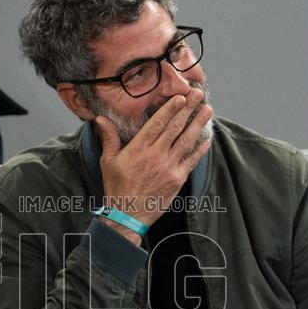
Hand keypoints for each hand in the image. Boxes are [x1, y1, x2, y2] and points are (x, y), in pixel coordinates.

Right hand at [96, 88, 212, 239]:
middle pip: (175, 127)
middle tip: (198, 94)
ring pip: (187, 140)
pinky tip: (207, 139)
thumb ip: (108, 137)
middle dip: (188, 109)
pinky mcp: (177, 179)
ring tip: (207, 110)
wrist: (127, 214)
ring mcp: (169, 167)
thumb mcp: (108, 161)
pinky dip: (200, 149)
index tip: (181, 96)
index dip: (171, 108)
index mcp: (139, 148)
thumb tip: (100, 118)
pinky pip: (192, 161)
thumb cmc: (116, 187)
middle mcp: (156, 154)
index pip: (158, 122)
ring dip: (198, 124)